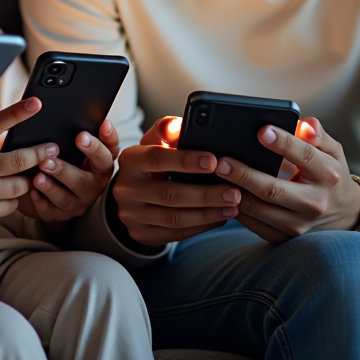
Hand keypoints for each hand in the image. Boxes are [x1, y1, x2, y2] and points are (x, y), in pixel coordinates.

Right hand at [0, 98, 55, 230]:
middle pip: (19, 159)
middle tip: (53, 148)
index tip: (36, 103)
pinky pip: (12, 204)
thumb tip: (17, 137)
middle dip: (41, 153)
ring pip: (21, 185)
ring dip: (26, 182)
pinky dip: (12, 201)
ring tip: (23, 179)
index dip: (17, 112)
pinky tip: (1, 198)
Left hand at [21, 120, 120, 227]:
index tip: (91, 129)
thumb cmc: (66, 157)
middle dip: (67, 168)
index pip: (108, 153)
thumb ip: (76, 131)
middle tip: (50, 155)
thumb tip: (69, 108)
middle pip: (86, 180)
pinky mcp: (60, 215)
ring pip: (67, 198)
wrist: (54, 191)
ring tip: (38, 175)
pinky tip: (31, 191)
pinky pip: (51, 211)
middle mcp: (93, 185)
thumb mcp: (74, 144)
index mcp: (100, 164)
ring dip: (52, 186)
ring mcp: (78, 202)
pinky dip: (40, 202)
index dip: (103, 142)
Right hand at [111, 116, 240, 244]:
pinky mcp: (141, 234)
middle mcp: (126, 189)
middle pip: (170, 194)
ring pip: (175, 217)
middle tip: (233, 191)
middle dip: (206, 193)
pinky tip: (219, 217)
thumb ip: (168, 130)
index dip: (186, 161)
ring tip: (232, 206)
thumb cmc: (152, 162)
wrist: (132, 193)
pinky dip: (201, 226)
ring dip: (208, 213)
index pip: (157, 159)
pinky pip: (176, 233)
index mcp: (130, 160)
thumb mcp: (155, 142)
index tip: (214, 161)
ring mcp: (132, 215)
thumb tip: (178, 125)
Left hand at [218, 117, 359, 242]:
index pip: (304, 156)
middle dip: (244, 175)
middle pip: (274, 189)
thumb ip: (318, 135)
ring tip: (215, 177)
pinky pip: (256, 226)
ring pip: (260, 211)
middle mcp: (315, 202)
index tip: (261, 130)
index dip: (283, 143)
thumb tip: (304, 124)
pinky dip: (237, 210)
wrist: (345, 215)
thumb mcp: (332, 151)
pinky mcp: (286, 239)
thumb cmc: (330, 174)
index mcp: (328, 175)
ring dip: (234, 194)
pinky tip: (222, 193)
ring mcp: (300, 225)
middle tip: (221, 161)